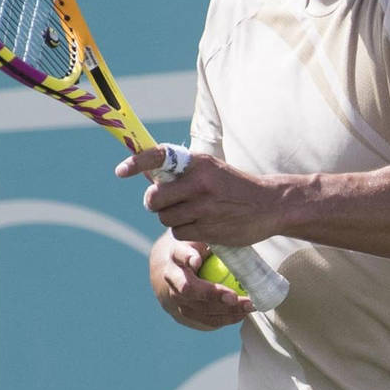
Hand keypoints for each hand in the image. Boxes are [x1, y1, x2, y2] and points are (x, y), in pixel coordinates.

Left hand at [116, 146, 278, 247]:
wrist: (269, 205)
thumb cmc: (232, 186)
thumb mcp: (209, 169)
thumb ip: (180, 172)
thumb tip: (145, 173)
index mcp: (197, 163)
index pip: (159, 156)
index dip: (137, 163)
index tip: (121, 171)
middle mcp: (199, 182)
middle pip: (154, 197)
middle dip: (155, 203)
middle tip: (164, 203)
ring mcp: (203, 207)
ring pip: (164, 218)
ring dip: (171, 219)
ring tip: (192, 213)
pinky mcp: (208, 229)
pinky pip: (178, 233)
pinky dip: (184, 231)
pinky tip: (201, 225)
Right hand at [153, 239, 250, 330]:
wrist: (175, 269)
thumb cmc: (199, 249)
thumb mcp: (204, 239)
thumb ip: (216, 239)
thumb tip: (238, 234)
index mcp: (176, 254)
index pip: (180, 254)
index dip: (187, 258)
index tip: (197, 260)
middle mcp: (172, 278)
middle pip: (187, 288)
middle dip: (210, 294)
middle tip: (233, 297)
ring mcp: (176, 298)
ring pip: (198, 309)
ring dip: (225, 310)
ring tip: (248, 306)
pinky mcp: (184, 313)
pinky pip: (206, 320)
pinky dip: (226, 318)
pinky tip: (242, 313)